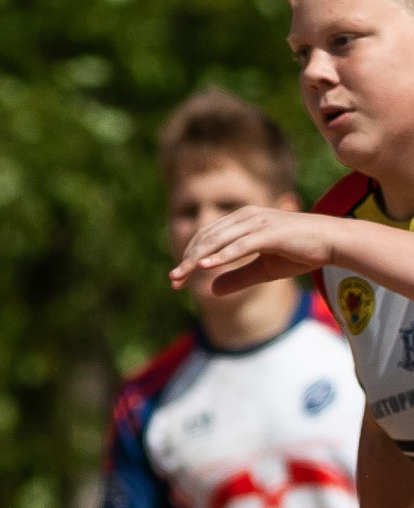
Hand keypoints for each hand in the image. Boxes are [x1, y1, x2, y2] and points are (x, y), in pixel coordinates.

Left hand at [169, 205, 342, 296]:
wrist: (335, 242)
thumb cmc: (302, 253)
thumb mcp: (264, 270)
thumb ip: (237, 278)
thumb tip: (210, 290)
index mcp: (242, 220)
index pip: (206, 237)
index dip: (188, 257)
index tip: (176, 279)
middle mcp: (246, 217)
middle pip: (206, 238)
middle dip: (186, 260)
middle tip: (172, 281)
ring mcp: (258, 223)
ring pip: (217, 241)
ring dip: (196, 260)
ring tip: (180, 277)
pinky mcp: (270, 233)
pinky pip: (240, 245)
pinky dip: (221, 256)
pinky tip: (204, 267)